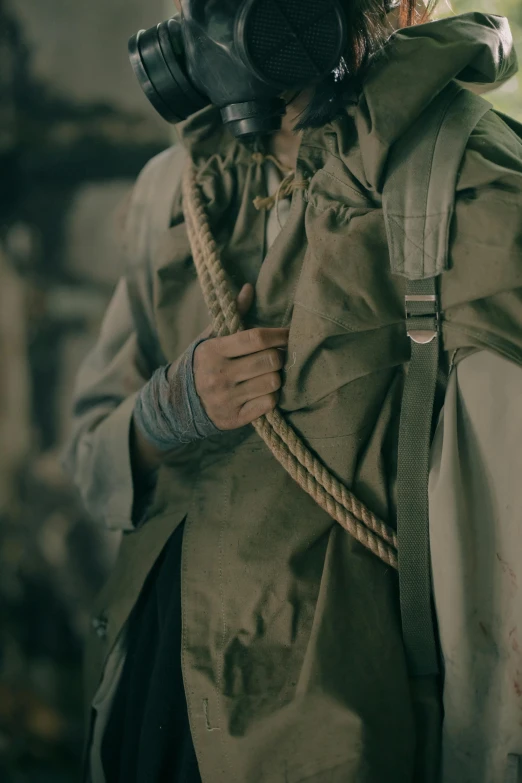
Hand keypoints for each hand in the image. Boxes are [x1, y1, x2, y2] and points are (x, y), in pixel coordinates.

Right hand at [191, 284, 288, 429]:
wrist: (179, 403)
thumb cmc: (202, 363)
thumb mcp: (211, 338)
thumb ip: (232, 315)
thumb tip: (249, 288)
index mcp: (212, 351)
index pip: (255, 338)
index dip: (278, 334)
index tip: (288, 334)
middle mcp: (218, 376)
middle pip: (269, 360)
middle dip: (278, 356)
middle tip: (277, 355)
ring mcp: (226, 399)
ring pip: (272, 382)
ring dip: (276, 376)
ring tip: (269, 373)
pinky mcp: (234, 418)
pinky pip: (268, 404)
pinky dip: (271, 396)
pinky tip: (263, 390)